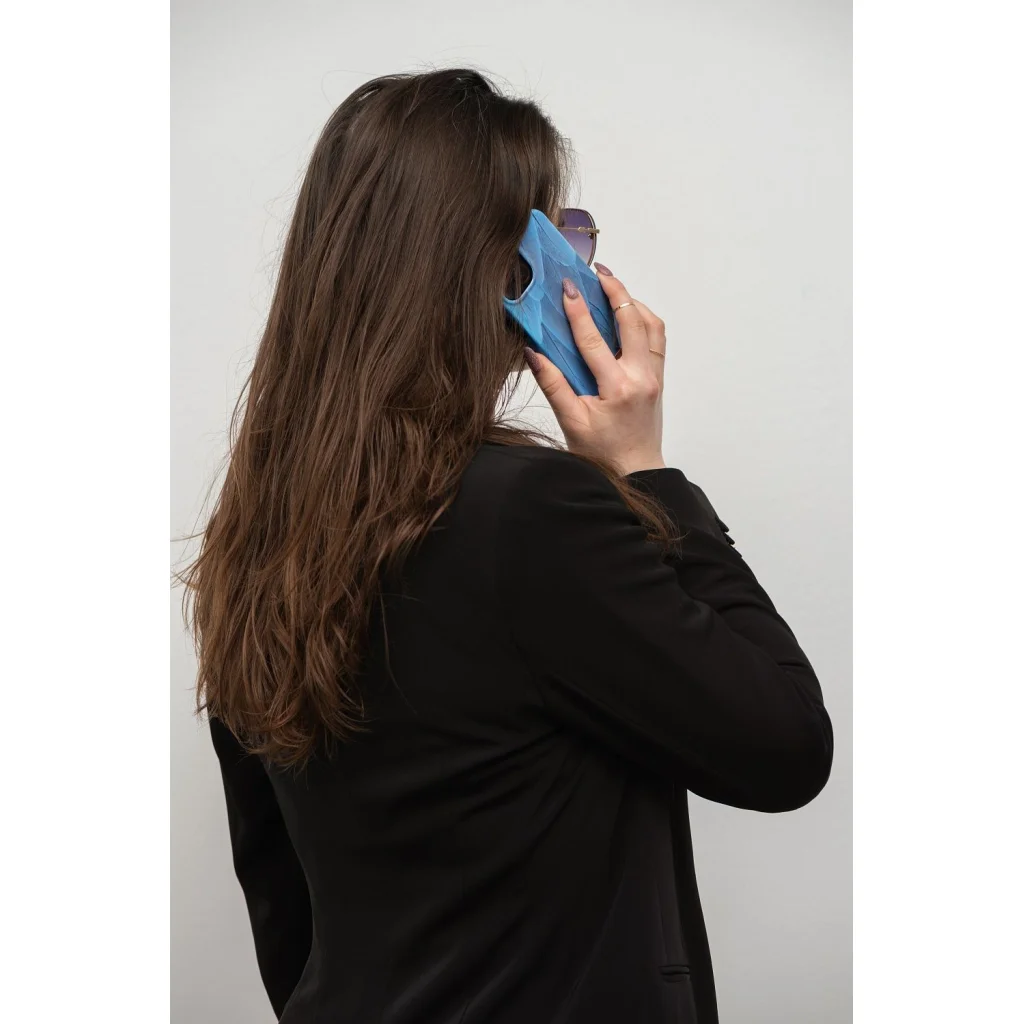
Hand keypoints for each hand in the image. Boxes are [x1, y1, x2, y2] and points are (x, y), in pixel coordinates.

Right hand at [523, 265, 666, 475]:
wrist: (635, 471)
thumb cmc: (601, 453)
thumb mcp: (571, 421)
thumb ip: (552, 384)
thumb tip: (534, 353)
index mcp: (618, 388)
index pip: (593, 339)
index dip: (578, 310)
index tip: (567, 286)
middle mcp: (642, 377)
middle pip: (632, 319)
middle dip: (614, 291)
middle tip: (596, 273)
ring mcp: (655, 376)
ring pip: (651, 325)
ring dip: (632, 302)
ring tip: (612, 288)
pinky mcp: (659, 378)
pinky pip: (657, 338)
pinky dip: (643, 319)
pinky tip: (627, 314)